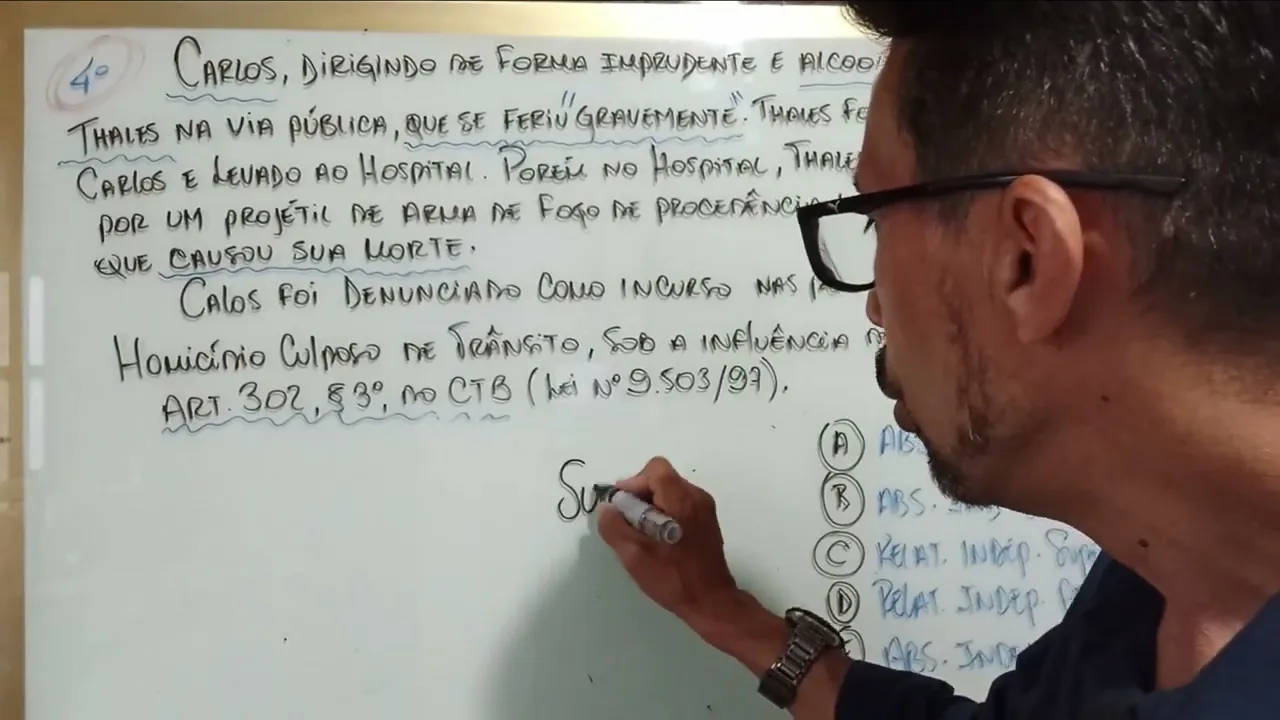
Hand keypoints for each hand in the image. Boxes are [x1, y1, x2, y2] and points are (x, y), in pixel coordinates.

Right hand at [597, 457, 740, 629]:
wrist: (711, 602)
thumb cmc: (673, 577)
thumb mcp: (634, 555)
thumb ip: (615, 526)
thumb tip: (607, 508)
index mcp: (682, 499)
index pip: (655, 469)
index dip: (633, 483)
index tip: (623, 507)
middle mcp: (697, 497)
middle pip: (661, 479)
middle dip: (640, 497)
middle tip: (629, 525)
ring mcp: (705, 510)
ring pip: (670, 494)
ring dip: (651, 508)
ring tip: (642, 536)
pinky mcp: (706, 523)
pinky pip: (679, 507)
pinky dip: (664, 516)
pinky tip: (658, 542)